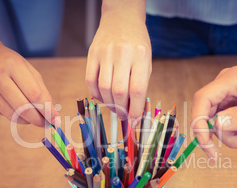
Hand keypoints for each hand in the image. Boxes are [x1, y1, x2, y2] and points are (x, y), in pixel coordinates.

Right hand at [0, 42, 59, 126]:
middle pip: (23, 108)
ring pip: (12, 115)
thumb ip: (41, 90)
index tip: (56, 121)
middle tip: (47, 124)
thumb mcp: (28, 69)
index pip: (35, 94)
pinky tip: (19, 111)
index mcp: (14, 66)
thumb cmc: (9, 62)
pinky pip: (3, 113)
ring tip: (35, 119)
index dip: (47, 110)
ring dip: (27, 121)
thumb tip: (52, 114)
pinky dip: (15, 115)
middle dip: (38, 120)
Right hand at [85, 0, 151, 121]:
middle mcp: (122, 53)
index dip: (135, 110)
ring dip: (109, 103)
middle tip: (123, 115)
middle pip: (119, 91)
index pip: (137, 89)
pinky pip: (90, 80)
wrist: (121, 18)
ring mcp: (105, 53)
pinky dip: (96, 93)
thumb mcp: (146, 61)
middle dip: (121, 109)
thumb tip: (133, 111)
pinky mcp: (92, 53)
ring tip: (114, 107)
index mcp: (140, 56)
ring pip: (103, 88)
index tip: (134, 121)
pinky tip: (102, 96)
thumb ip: (140, 84)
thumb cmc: (137, 44)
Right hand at [191, 58, 236, 158]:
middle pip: (207, 114)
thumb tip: (217, 125)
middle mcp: (224, 85)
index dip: (199, 122)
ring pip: (218, 121)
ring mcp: (227, 93)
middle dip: (220, 136)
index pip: (203, 100)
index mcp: (231, 80)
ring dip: (233, 135)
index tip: (206, 143)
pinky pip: (227, 120)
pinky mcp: (232, 101)